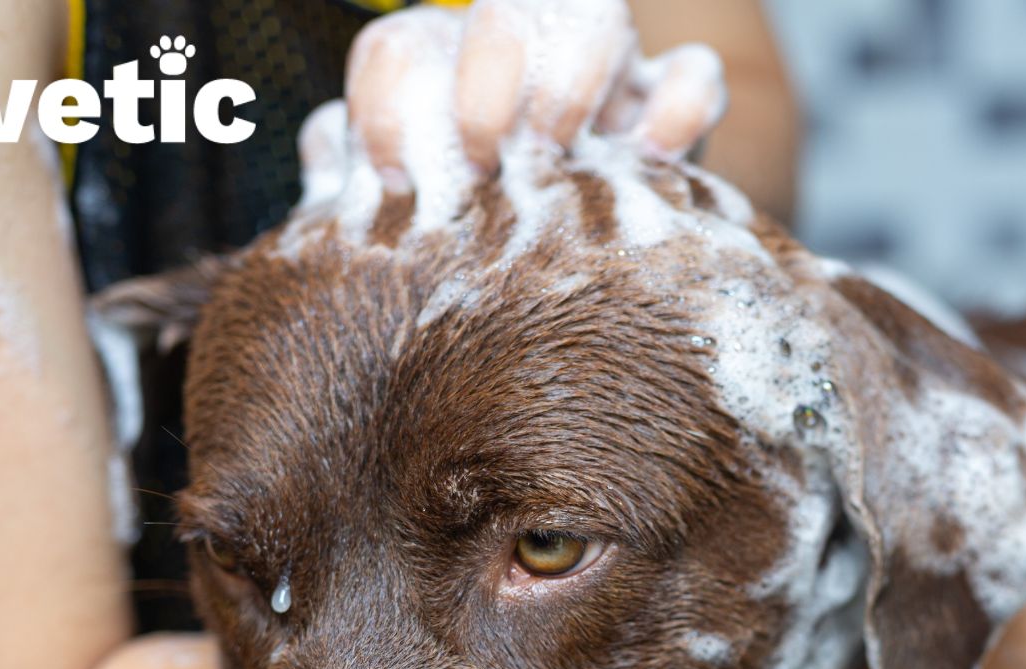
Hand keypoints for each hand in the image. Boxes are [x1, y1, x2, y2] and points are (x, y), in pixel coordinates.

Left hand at [321, 0, 728, 199]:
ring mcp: (605, 69)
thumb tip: (330, 146)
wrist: (564, 284)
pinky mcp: (672, 106)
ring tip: (557, 159)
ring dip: (569, 86)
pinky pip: (696, 77)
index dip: (388, 108)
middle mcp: (522, 46)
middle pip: (500, 9)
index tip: (397, 185)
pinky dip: (678, 112)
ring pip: (597, 13)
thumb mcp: (405, 206)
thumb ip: (357, 170)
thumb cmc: (465, 238)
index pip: (399, 48)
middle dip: (485, 89)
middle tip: (483, 167)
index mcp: (440, 62)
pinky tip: (651, 164)